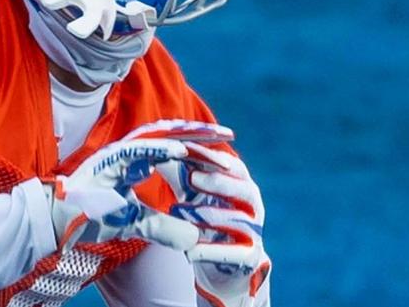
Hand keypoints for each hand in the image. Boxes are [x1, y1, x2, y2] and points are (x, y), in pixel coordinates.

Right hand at [45, 119, 234, 251]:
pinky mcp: (108, 160)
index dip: (199, 147)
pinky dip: (160, 150)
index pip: (173, 148)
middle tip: (229, 134)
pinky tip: (182, 152)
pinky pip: (138, 152)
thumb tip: (193, 239)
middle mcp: (129, 152)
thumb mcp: (136, 223)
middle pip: (170, 137)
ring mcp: (118, 153)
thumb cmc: (90, 217)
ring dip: (187, 138)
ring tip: (214, 138)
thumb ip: (163, 226)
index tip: (226, 147)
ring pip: (159, 139)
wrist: (58, 220)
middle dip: (200, 134)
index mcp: (135, 161)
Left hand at [161, 143, 271, 306]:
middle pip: (244, 189)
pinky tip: (188, 252)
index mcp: (241, 183)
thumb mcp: (193, 191)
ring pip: (238, 221)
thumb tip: (155, 147)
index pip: (231, 165)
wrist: (222, 262)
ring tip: (180, 213)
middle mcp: (252, 205)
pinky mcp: (249, 257)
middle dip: (218, 182)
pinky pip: (235, 254)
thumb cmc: (205, 215)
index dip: (210, 157)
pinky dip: (211, 252)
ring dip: (210, 216)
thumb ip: (180, 171)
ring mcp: (254, 231)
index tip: (185, 150)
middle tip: (192, 177)